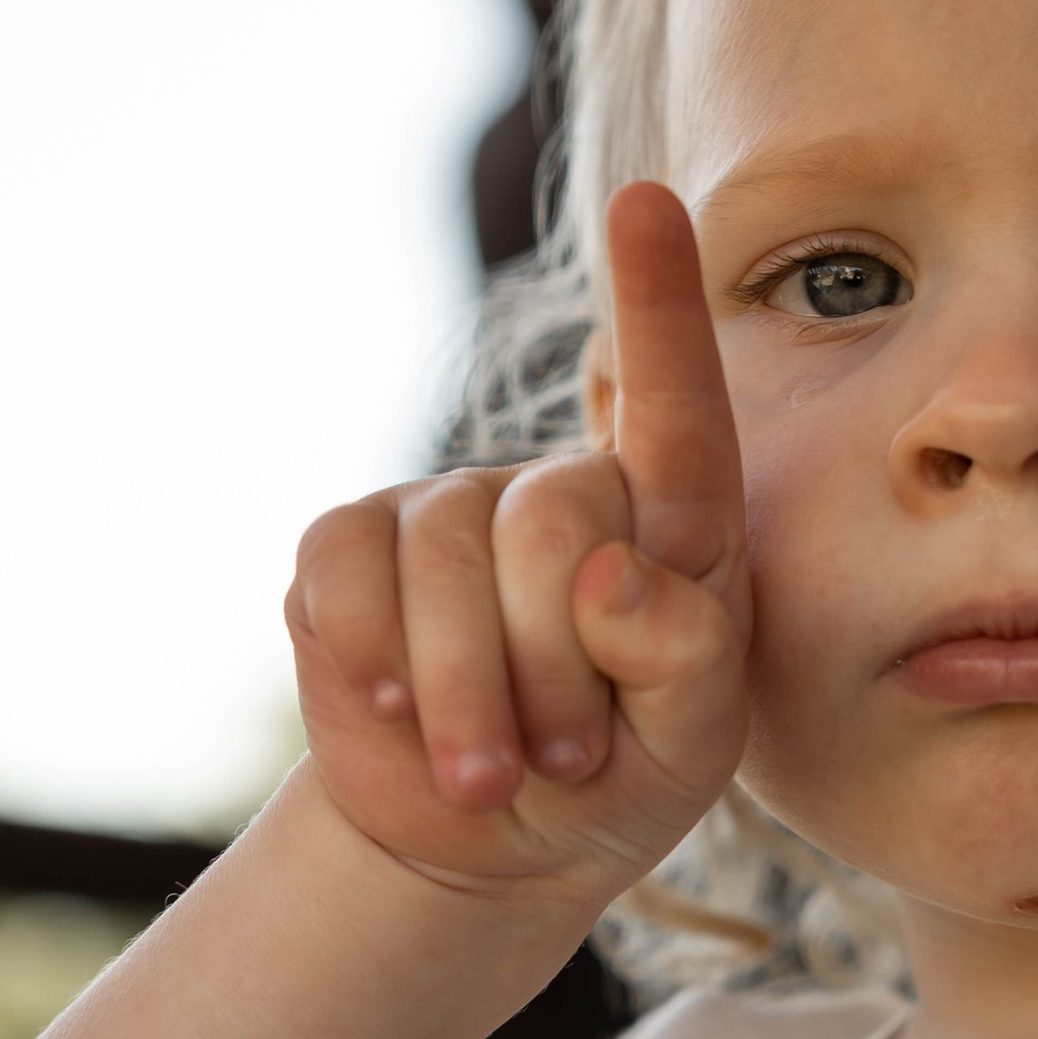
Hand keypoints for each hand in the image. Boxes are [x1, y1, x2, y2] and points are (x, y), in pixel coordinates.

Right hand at [285, 185, 749, 904]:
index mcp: (671, 516)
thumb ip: (688, 659)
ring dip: (469, 697)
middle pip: (552, 521)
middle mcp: (556, 487)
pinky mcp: (348, 548)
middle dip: (558, 667)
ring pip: (444, 562)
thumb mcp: (692, 741)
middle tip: (567, 757)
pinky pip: (344, 576)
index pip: (675, 403)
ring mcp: (445, 506)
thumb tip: (610, 579)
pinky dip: (372, 664)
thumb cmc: (619, 771)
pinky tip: (397, 713)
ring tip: (493, 775)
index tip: (646, 200)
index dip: (656, 300)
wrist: (482, 838)